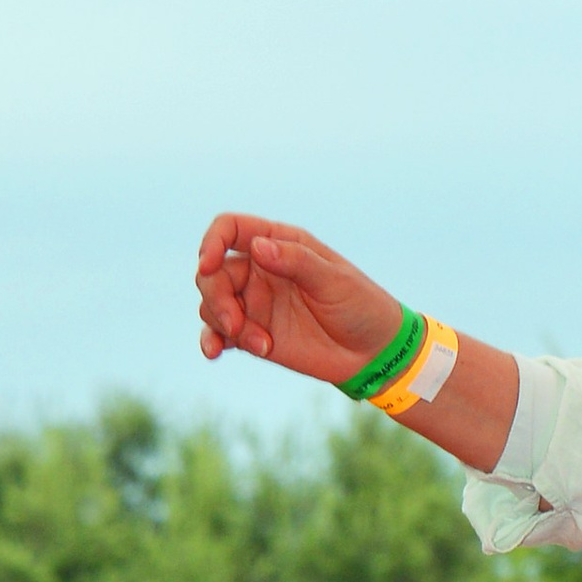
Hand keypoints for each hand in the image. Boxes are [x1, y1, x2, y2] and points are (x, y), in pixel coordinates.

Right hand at [194, 216, 405, 385]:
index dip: (211, 242)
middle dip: (216, 297)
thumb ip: (297, 262)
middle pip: (213, 272)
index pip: (230, 229)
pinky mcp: (253, 334)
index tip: (208, 264)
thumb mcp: (335, 280)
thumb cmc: (361, 307)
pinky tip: (215, 353)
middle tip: (235, 323)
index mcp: (279, 245)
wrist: (373, 353)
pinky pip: (219, 333)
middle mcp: (260, 270)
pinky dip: (211, 341)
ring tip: (260, 344)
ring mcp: (255, 303)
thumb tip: (257, 247)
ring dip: (223, 324)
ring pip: (211, 304)